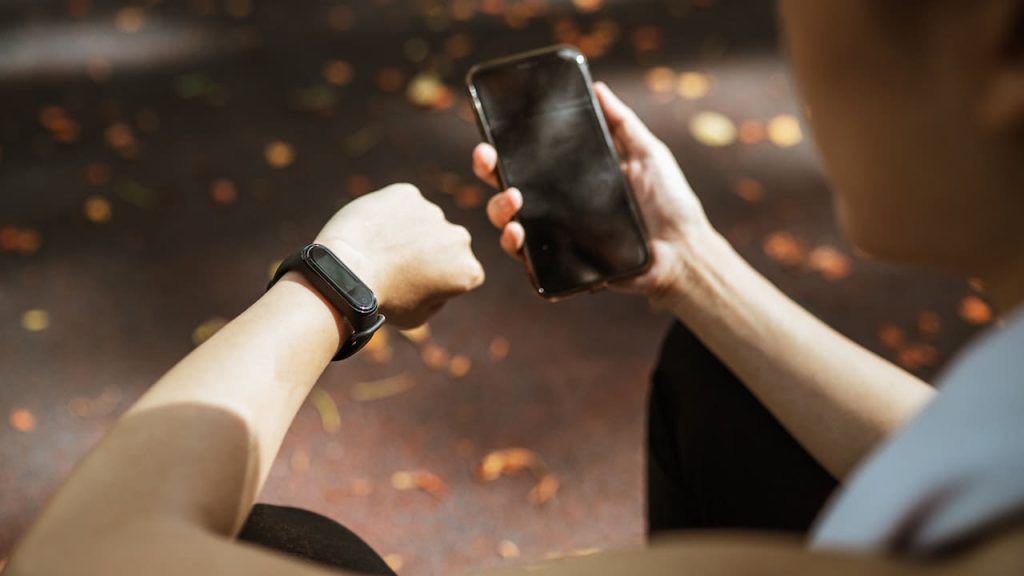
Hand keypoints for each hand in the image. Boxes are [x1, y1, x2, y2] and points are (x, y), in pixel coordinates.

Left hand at [313, 183, 484, 328]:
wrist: (347, 272)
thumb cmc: (381, 302)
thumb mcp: (418, 317)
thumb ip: (437, 298)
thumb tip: (437, 282)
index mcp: (468, 270)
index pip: (462, 273)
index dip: (441, 280)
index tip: (417, 285)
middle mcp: (459, 237)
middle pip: (447, 243)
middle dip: (430, 251)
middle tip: (398, 265)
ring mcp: (433, 212)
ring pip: (424, 221)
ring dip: (410, 231)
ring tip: (380, 248)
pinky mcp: (407, 193)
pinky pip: (401, 204)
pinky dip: (390, 213)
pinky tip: (373, 230)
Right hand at [472, 82, 713, 299]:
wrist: (685, 250)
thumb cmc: (670, 202)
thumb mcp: (648, 154)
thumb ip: (622, 123)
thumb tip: (598, 87)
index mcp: (570, 181)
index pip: (525, 163)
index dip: (501, 151)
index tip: (490, 138)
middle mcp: (557, 210)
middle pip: (506, 193)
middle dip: (489, 175)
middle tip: (489, 162)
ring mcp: (558, 240)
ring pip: (510, 228)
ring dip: (499, 213)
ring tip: (514, 203)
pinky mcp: (565, 269)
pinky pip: (531, 265)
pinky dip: (517, 252)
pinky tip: (518, 237)